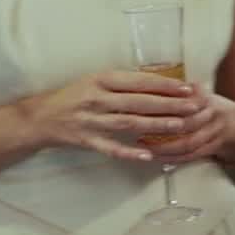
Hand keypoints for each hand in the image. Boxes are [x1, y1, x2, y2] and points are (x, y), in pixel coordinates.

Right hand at [21, 70, 201, 162]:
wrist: (40, 117)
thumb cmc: (75, 95)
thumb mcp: (96, 80)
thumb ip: (124, 82)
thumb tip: (162, 82)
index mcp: (101, 80)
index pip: (139, 81)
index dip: (165, 85)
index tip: (187, 88)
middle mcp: (97, 99)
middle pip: (138, 102)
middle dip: (169, 105)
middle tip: (193, 107)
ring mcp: (91, 121)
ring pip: (129, 123)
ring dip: (156, 125)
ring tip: (179, 126)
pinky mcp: (86, 141)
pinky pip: (111, 148)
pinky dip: (129, 152)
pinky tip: (149, 155)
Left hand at [144, 92, 234, 164]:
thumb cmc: (223, 110)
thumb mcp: (208, 96)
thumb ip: (186, 95)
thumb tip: (155, 90)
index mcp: (207, 99)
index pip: (182, 102)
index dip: (163, 106)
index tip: (143, 107)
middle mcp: (212, 114)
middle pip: (184, 123)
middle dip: (160, 129)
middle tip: (138, 131)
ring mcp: (216, 132)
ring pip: (188, 142)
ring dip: (165, 148)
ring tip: (145, 149)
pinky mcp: (217, 147)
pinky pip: (194, 155)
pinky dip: (177, 159)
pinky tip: (162, 160)